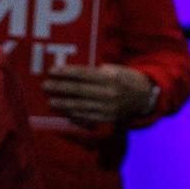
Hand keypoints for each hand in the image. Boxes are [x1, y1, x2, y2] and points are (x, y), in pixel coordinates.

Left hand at [38, 65, 155, 131]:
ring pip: (81, 106)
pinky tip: (64, 112)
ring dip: (63, 104)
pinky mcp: (108, 119)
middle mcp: (110, 94)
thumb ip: (95, 72)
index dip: (66, 73)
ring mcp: (109, 108)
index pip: (84, 74)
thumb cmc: (124, 79)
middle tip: (45, 86)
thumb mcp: (114, 69)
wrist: (144, 97)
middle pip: (79, 91)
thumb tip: (69, 72)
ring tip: (50, 101)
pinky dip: (74, 115)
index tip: (52, 70)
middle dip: (60, 88)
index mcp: (111, 78)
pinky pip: (87, 118)